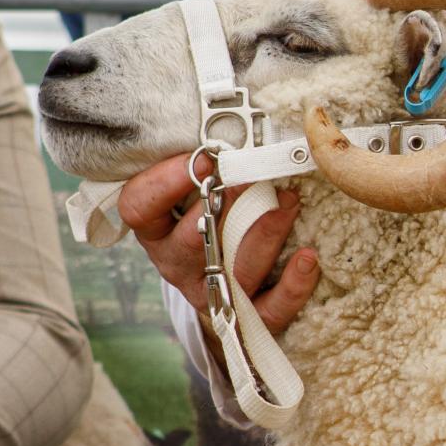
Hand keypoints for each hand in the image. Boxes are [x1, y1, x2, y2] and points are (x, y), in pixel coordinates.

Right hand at [117, 155, 319, 350]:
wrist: (223, 290)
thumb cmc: (209, 222)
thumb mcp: (192, 194)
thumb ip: (202, 169)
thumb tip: (232, 128)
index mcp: (154, 230)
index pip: (138, 208)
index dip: (165, 182)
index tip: (201, 158)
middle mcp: (174, 263)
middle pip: (191, 240)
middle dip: (224, 205)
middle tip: (252, 176)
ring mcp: (209, 292)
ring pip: (234, 269)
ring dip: (266, 233)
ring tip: (289, 203)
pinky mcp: (244, 317)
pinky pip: (269, 308)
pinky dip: (293, 285)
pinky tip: (307, 256)